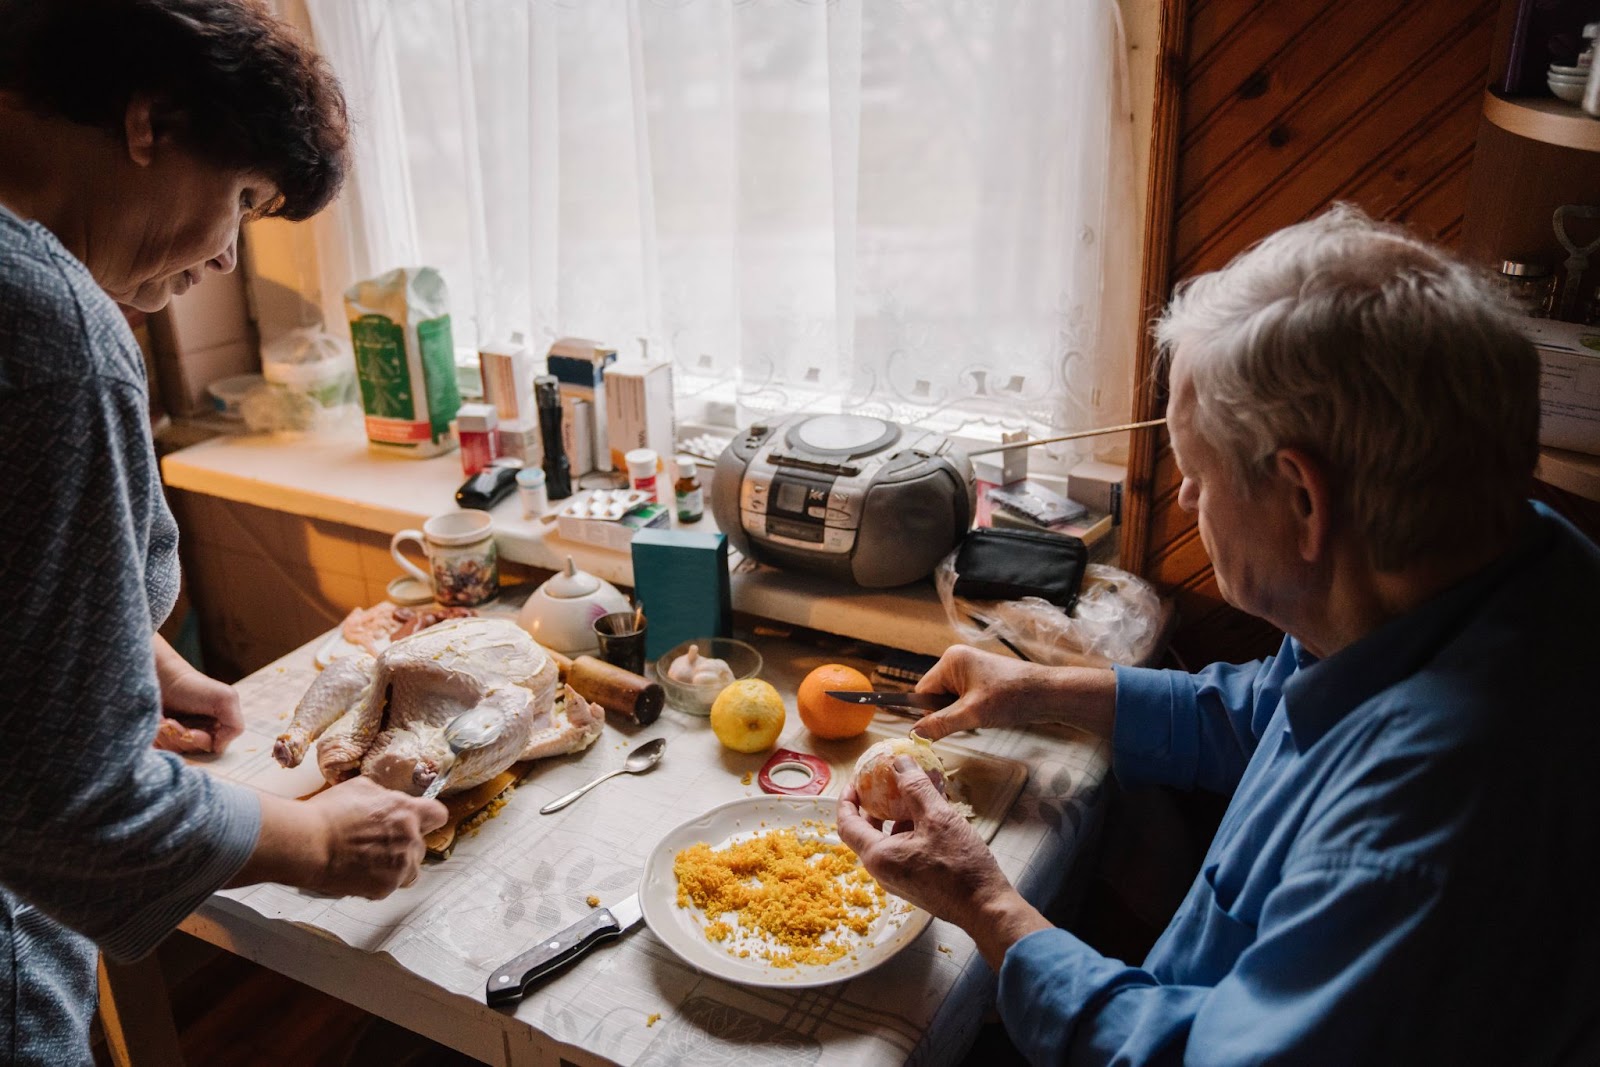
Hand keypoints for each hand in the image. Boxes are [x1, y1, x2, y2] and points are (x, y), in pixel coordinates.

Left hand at [152, 638, 243, 753]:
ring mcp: (178, 737)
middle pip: (192, 751)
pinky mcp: (159, 738)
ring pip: (174, 751)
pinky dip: (155, 738)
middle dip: (180, 738)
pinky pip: (158, 750)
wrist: (160, 676)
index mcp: (218, 727)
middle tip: (172, 722)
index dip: (200, 741)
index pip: (213, 749)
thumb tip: (219, 748)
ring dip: (166, 736)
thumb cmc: (192, 686)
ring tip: (163, 719)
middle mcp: (199, 733)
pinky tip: (156, 722)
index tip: (190, 731)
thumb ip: (235, 725)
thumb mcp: (225, 698)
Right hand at [299, 777, 449, 898]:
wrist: (308, 844)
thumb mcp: (360, 788)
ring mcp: (400, 865)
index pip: (438, 815)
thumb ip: (383, 796)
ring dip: (396, 866)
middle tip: (380, 844)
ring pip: (410, 869)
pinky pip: (390, 886)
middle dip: (405, 845)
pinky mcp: (386, 887)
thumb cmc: (328, 813)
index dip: (428, 818)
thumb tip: (387, 799)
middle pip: (420, 845)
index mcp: (407, 811)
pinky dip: (378, 881)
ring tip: (370, 862)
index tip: (419, 822)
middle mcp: (410, 839)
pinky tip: (359, 872)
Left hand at [838, 756, 1050, 968]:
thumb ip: (915, 787)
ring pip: (886, 841)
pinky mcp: (914, 883)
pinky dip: (908, 831)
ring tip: (913, 795)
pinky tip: (930, 817)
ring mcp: (898, 880)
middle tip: (883, 784)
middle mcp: (882, 871)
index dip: (847, 798)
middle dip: (872, 805)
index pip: (846, 823)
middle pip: (864, 832)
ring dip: (894, 817)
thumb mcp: (937, 817)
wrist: (985, 907)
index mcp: (878, 856)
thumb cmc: (961, 865)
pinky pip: (901, 851)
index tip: (857, 780)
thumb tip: (899, 762)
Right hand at [910, 645, 1116, 741]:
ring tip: (982, 716)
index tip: (946, 726)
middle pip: (935, 695)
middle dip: (948, 713)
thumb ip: (940, 724)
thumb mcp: (972, 714)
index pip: (922, 691)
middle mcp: (957, 660)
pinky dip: (971, 711)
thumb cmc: (1011, 698)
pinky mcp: (982, 679)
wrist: (1047, 695)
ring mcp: (970, 669)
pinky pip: (963, 699)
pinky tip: (988, 713)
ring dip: (961, 714)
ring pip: (950, 700)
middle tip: (970, 720)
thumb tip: (914, 734)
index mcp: (951, 661)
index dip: (930, 712)